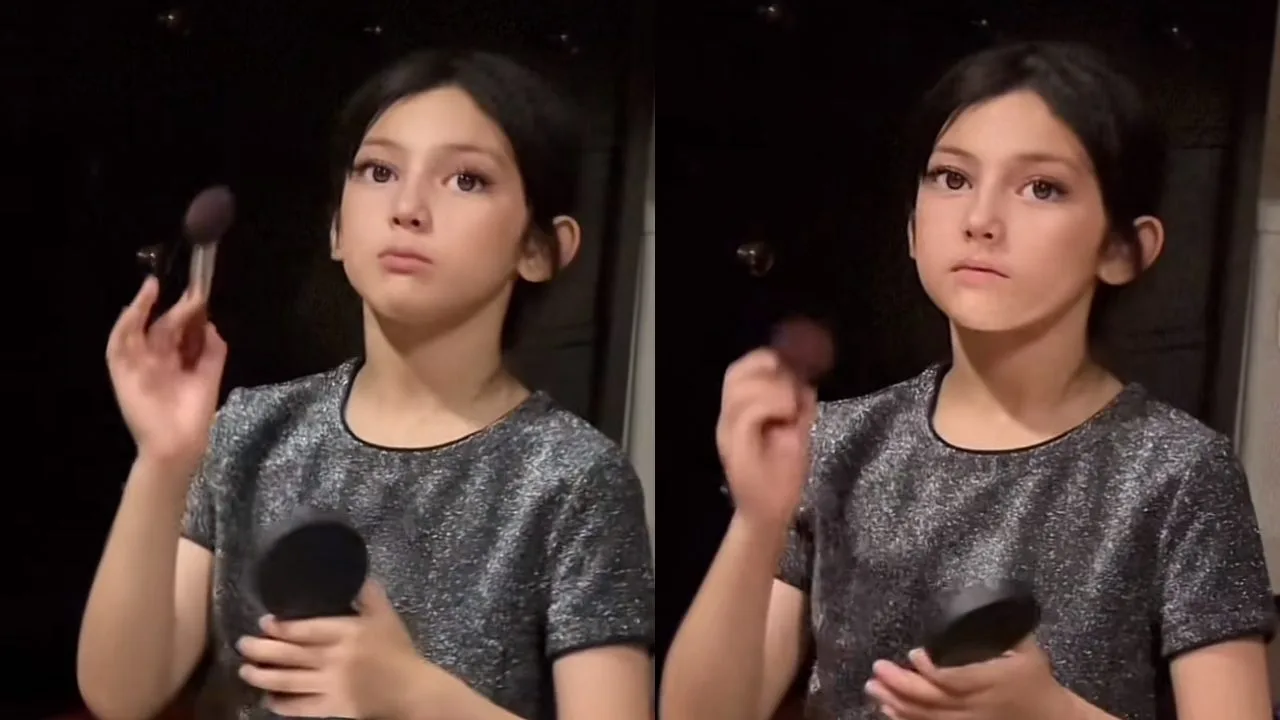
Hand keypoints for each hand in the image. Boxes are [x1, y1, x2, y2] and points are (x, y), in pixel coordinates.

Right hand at [106, 277, 225, 470]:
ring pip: (136, 329)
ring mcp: (137, 364)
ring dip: (142, 307)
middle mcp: (155, 359)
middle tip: (193, 293)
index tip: (201, 293)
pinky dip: (125, 324)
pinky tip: (136, 307)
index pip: (179, 330)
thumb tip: (210, 324)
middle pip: (163, 326)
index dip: (189, 312)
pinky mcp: (121, 372)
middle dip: (177, 309)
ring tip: (153, 287)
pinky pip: (118, 344)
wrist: (178, 442)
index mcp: (174, 362)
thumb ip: (211, 350)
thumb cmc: (194, 413)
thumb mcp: (209, 376)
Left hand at [237, 580, 457, 719]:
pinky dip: (282, 704)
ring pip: (289, 681)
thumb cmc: (399, 652)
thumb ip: (370, 596)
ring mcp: (331, 686)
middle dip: (262, 650)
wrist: (411, 691)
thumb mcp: (387, 618)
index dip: (281, 626)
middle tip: (243, 644)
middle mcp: (334, 659)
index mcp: (347, 634)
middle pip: (290, 655)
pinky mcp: (332, 708)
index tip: (264, 622)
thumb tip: (357, 575)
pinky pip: (301, 707)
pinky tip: (268, 699)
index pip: (305, 629)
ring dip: (263, 676)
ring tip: (245, 670)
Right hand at [717, 348, 817, 527]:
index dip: (764, 358)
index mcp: (739, 413)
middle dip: (767, 368)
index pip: (740, 371)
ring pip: (742, 388)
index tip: (792, 364)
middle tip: (792, 386)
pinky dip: (773, 405)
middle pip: (735, 373)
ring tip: (792, 407)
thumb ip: (799, 406)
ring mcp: (729, 432)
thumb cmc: (781, 477)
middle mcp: (728, 418)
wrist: (770, 515)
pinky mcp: (737, 446)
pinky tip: (790, 417)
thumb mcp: (796, 432)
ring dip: (774, 388)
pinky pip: (750, 411)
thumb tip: (807, 380)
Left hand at [865, 637, 1069, 719]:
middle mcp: (977, 705)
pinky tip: (888, 710)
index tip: (913, 653)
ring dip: (897, 703)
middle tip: (878, 669)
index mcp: (992, 681)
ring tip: (873, 688)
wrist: (1049, 719)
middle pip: (934, 700)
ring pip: (928, 717)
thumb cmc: (1034, 678)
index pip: (956, 679)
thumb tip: (982, 601)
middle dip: (902, 685)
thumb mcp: (1026, 649)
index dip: (932, 669)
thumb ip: (1002, 629)